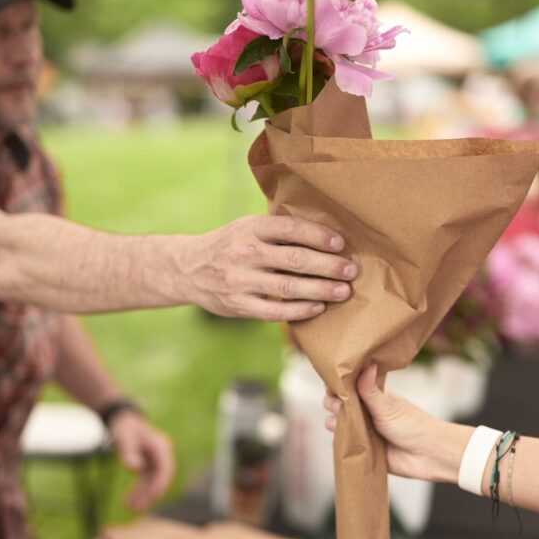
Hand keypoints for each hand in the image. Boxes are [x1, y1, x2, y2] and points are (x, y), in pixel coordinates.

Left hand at [108, 411, 174, 511]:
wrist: (122, 421)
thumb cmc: (124, 428)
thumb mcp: (124, 438)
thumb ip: (129, 452)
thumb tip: (135, 468)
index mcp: (161, 446)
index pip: (165, 469)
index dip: (160, 484)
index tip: (152, 496)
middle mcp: (162, 455)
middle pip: (160, 478)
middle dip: (150, 494)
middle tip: (136, 508)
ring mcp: (156, 461)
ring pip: (153, 483)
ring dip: (143, 496)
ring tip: (128, 507)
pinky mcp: (148, 465)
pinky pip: (146, 482)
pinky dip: (139, 492)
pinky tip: (128, 501)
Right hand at [190, 215, 357, 321]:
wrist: (188, 269)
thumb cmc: (230, 245)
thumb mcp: (246, 228)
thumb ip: (277, 230)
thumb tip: (324, 233)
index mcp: (250, 228)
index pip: (290, 229)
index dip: (318, 235)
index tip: (340, 243)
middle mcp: (245, 253)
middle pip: (294, 259)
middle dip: (327, 265)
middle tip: (351, 270)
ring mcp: (240, 281)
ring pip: (287, 287)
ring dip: (319, 290)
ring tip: (342, 291)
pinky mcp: (238, 305)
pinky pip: (274, 311)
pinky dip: (299, 310)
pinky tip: (317, 308)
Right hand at [323, 364, 469, 483]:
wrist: (427, 455)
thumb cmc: (412, 425)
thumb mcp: (387, 406)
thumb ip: (370, 390)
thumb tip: (366, 364)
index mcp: (370, 395)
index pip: (346, 384)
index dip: (335, 383)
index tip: (330, 384)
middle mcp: (363, 410)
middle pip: (334, 403)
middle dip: (332, 403)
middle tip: (340, 405)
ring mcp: (360, 429)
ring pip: (333, 423)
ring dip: (334, 423)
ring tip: (346, 425)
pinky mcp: (360, 447)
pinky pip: (340, 443)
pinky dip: (338, 441)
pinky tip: (344, 439)